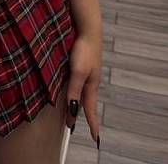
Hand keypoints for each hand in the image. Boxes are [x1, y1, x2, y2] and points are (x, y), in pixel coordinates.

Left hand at [65, 32, 101, 147]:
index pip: (90, 109)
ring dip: (78, 101)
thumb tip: (72, 110)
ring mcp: (87, 71)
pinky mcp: (83, 63)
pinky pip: (78, 80)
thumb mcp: (77, 72)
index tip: (95, 138)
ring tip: (74, 110)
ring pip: (82, 91)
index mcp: (91, 85)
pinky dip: (75, 88)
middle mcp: (90, 80)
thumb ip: (74, 91)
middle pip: (86, 101)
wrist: (87, 29)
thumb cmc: (84, 50)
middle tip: (78, 125)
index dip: (92, 124)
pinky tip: (72, 86)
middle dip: (83, 114)